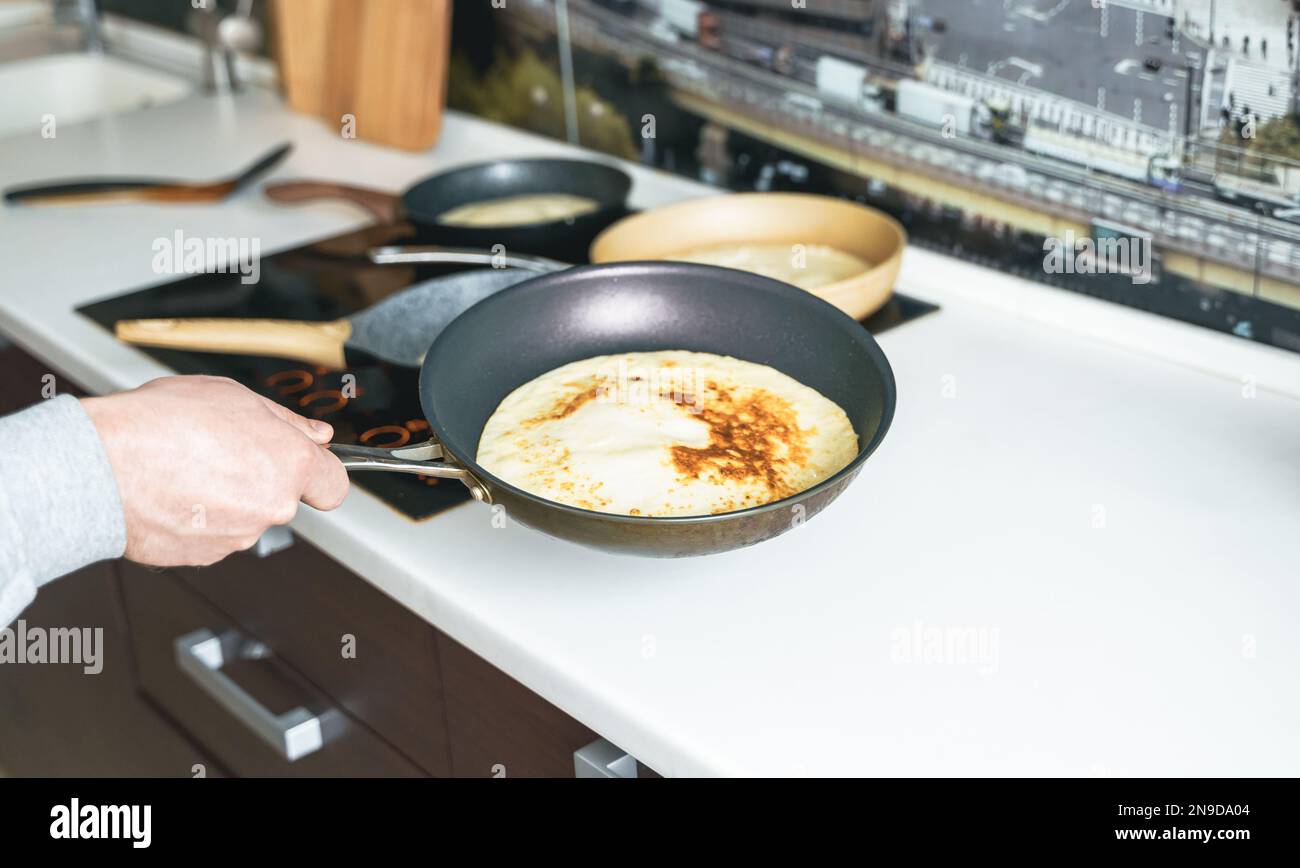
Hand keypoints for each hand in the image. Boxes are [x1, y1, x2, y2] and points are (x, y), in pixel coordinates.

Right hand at [82, 375, 348, 566]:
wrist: (100, 466)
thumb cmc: (162, 423)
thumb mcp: (234, 397)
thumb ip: (286, 421)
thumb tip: (318, 435)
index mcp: (290, 465)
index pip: (335, 485)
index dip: (321, 473)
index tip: (306, 464)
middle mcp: (272, 507)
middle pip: (282, 497)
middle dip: (260, 477)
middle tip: (219, 449)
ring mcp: (238, 536)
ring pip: (245, 516)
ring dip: (225, 497)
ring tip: (184, 466)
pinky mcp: (203, 557)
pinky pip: (211, 535)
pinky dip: (197, 518)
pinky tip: (169, 492)